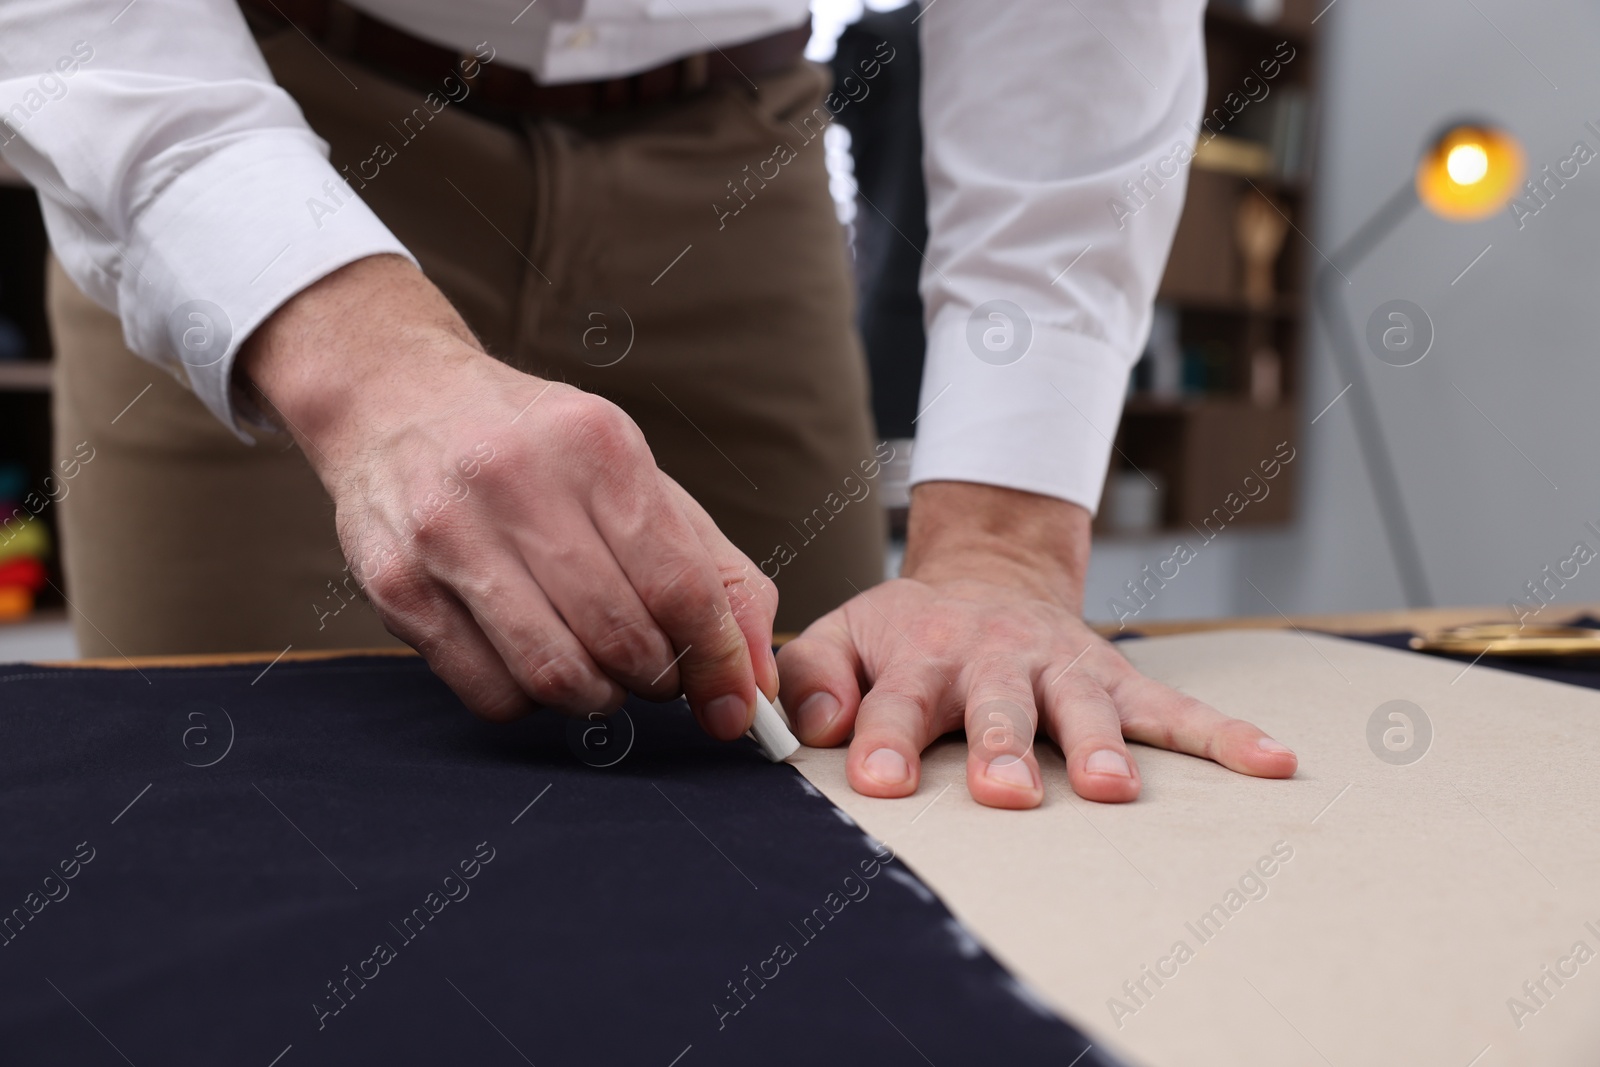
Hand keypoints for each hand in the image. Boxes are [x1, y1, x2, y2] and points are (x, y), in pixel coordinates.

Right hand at [239, 255, 777, 734]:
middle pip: (620, 640)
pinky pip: (490, 693)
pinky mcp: (396, 587)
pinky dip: (531, 700)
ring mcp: (447, 537)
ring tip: (601, 670)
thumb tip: (757, 674)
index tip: (735, 700)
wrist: (397, 398)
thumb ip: (715, 572)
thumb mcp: (637, 477)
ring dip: (598, 697)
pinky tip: (534, 659)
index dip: (719, 660)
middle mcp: (516, 484)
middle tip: (658, 672)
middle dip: (658, 679)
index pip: (679, 586)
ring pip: (555, 676)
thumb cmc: (537, 449)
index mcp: (595, 446)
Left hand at [777, 482, 1296, 807]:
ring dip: (1100, 747)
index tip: (878, 784)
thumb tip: (818, 728)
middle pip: (999, 706)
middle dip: (1002, 747)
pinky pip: (1174, 706)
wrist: (986, 580)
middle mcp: (995, 658)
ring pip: (1084, 708)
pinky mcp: (1115, 677)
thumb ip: (813, 678)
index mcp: (921, 654)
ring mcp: (1062, 667)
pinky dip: (1224, 736)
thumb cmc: (907, 632)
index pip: (895, 702)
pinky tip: (1272, 763)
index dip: (884, 740)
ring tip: (1112, 790)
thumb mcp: (843, 635)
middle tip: (1005, 791)